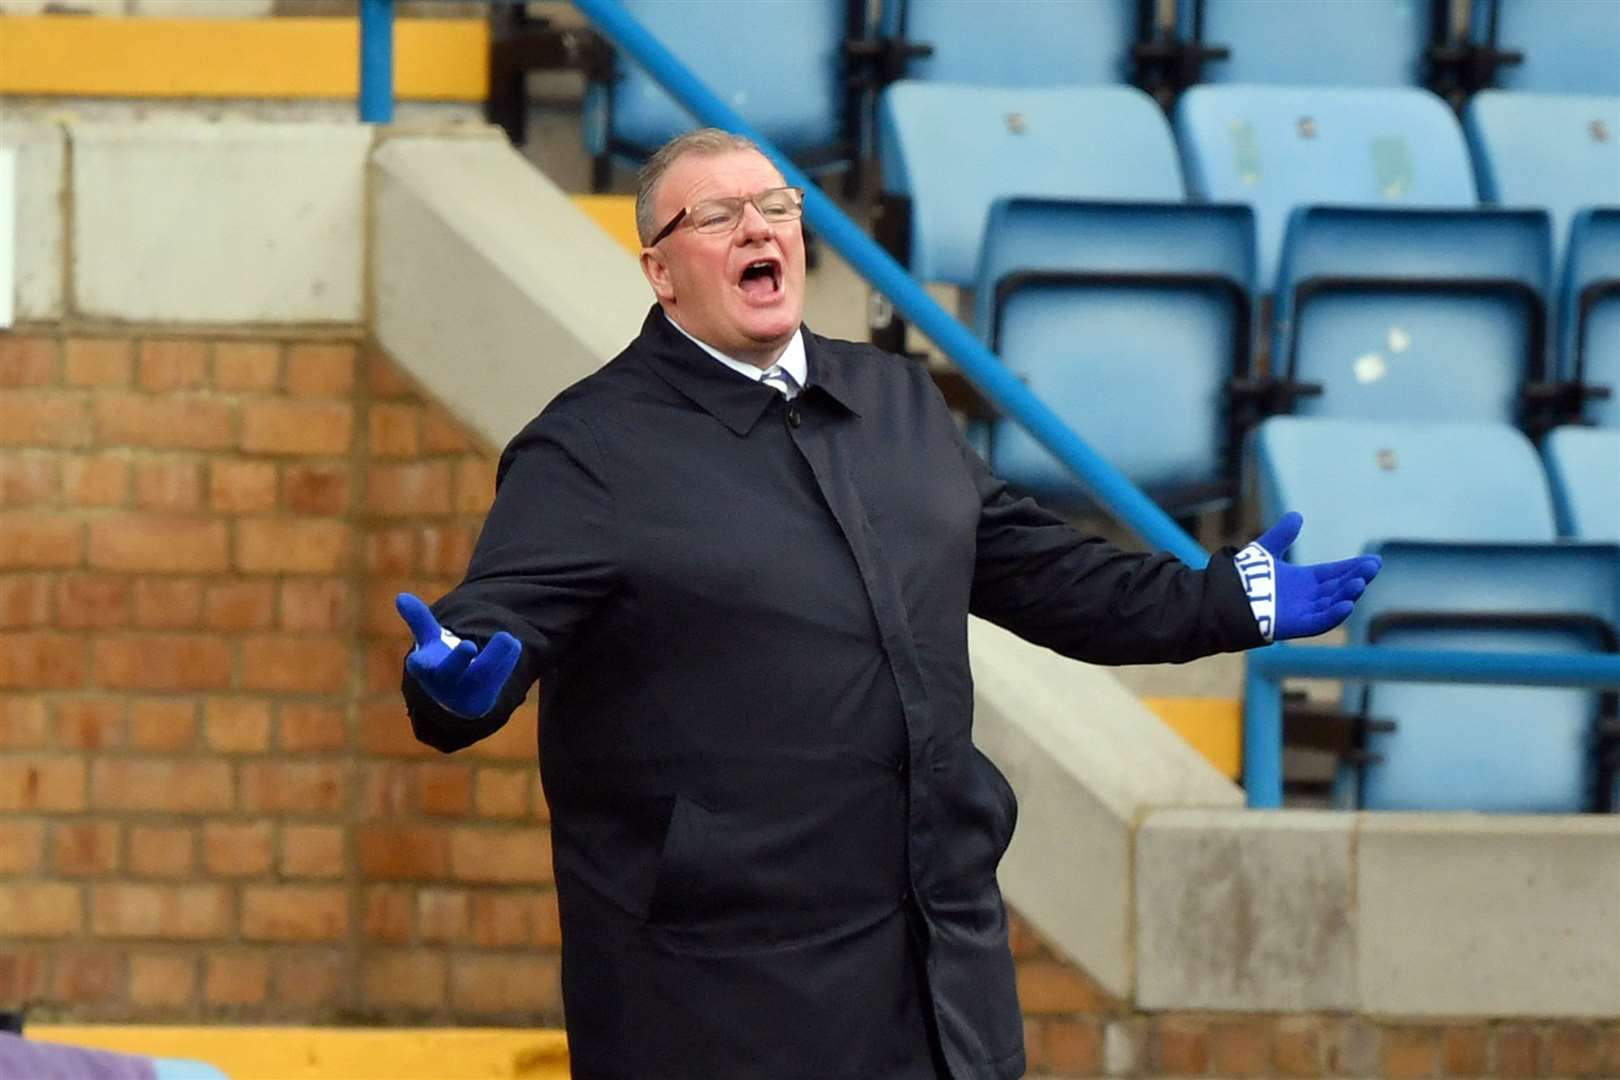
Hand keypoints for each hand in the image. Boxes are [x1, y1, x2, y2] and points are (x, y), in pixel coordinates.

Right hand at [396, 592, 522, 717]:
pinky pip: (498, 681)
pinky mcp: (484, 699)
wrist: (457, 695)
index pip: (419, 667)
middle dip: (457, 660)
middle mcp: (444, 684)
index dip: (420, 663)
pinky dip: (507, 661)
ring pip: (480, 676)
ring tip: (508, 637)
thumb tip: (401, 596)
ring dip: (494, 656)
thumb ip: (419, 620)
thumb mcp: (429, 640)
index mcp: (426, 669)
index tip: (417, 659)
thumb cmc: (440, 660)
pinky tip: (515, 644)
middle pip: (450, 673)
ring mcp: (464, 693)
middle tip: (468, 645)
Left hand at [1234, 512, 1380, 641]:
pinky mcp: (1296, 626)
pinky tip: (1348, 605)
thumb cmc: (1244, 579)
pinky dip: (1334, 615)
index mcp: (1305, 580)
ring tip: (1360, 582)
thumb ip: (1282, 535)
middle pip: (1339, 587)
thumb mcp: (1266, 551)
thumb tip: (1297, 516)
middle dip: (1356, 578)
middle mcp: (1308, 597)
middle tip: (1372, 567)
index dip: (1353, 567)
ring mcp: (1304, 612)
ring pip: (1333, 604)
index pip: (1336, 573)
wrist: (1224, 599)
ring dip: (1348, 594)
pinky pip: (1319, 622)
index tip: (1373, 560)